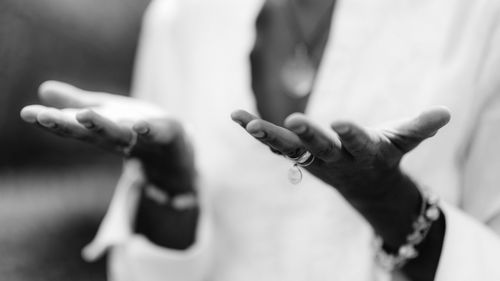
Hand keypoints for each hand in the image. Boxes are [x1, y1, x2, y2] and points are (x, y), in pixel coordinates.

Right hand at [21, 81, 194, 193]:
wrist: (176, 153)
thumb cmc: (136, 130)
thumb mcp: (106, 112)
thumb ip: (77, 104)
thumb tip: (44, 88)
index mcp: (101, 131)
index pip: (72, 126)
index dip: (50, 121)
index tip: (26, 113)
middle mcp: (118, 138)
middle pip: (90, 133)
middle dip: (68, 126)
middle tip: (44, 118)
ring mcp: (143, 139)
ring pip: (121, 134)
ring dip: (103, 127)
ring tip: (86, 116)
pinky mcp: (168, 135)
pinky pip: (158, 134)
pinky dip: (149, 131)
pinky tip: (140, 125)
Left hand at [231, 107, 449, 244]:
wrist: (364, 185)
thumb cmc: (385, 155)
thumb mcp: (403, 142)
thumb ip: (419, 128)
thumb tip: (445, 114)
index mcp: (365, 156)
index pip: (360, 146)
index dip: (352, 136)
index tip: (342, 122)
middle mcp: (337, 162)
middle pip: (321, 150)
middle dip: (309, 137)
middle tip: (294, 121)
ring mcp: (314, 162)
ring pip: (290, 150)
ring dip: (269, 137)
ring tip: (247, 123)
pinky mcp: (298, 157)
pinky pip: (275, 145)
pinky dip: (257, 133)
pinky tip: (237, 117)